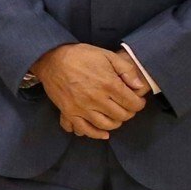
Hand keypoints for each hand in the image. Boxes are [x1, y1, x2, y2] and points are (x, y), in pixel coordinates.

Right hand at [31, 44, 146, 137]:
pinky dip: (96, 134)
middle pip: (121, 115)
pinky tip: (103, 133)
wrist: (52, 59)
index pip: (132, 103)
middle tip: (127, 107)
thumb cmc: (80, 55)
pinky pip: (85, 129)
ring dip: (115, 123)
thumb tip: (139, 87)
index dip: (139, 104)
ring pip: (106, 125)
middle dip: (128, 113)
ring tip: (115, 116)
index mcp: (109, 84)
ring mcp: (82, 107)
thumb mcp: (107, 55)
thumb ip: (126, 70)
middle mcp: (97, 98)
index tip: (137, 101)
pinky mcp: (69, 112)